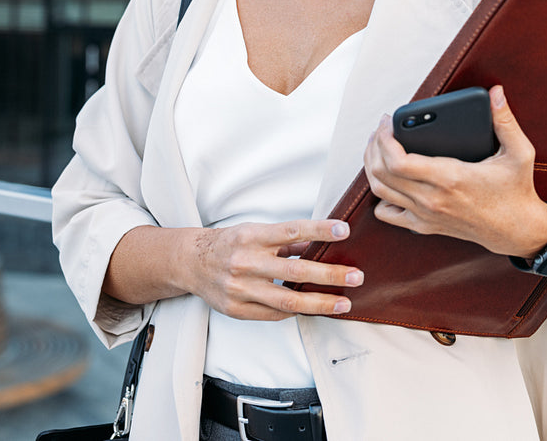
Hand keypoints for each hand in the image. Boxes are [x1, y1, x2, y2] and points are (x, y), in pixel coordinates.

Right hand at [184, 219, 362, 320]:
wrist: (190, 263)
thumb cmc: (228, 244)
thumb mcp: (255, 232)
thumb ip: (287, 240)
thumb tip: (321, 243)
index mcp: (251, 236)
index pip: (291, 231)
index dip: (319, 230)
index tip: (344, 230)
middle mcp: (245, 262)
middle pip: (294, 271)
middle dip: (329, 275)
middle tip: (356, 276)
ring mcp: (240, 288)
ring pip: (287, 301)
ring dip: (320, 303)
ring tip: (344, 303)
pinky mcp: (237, 309)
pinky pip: (273, 315)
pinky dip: (295, 311)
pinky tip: (313, 309)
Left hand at [364, 85, 546, 257]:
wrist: (518, 231)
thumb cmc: (517, 191)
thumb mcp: (519, 153)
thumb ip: (505, 121)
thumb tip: (496, 92)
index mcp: (450, 178)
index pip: (398, 161)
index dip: (384, 139)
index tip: (387, 121)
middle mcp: (432, 199)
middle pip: (382, 173)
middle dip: (374, 146)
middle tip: (381, 129)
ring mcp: (425, 215)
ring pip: (380, 191)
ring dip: (372, 166)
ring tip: (379, 148)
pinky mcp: (424, 226)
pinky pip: (388, 213)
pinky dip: (381, 196)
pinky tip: (389, 179)